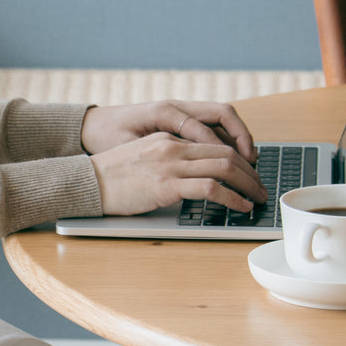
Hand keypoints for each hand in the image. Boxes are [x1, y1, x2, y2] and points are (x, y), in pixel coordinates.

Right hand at [80, 100, 264, 214]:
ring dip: (248, 185)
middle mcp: (173, 146)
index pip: (214, 143)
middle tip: (260, 187)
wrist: (85, 183)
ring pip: (225, 167)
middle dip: (250, 172)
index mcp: (167, 138)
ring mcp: (171, 164)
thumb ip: (163, 163)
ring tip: (257, 198)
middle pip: (226, 153)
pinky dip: (232, 198)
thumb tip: (185, 180)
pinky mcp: (167, 185)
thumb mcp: (139, 160)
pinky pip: (211, 188)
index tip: (248, 174)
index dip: (238, 159)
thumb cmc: (107, 179)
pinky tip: (240, 207)